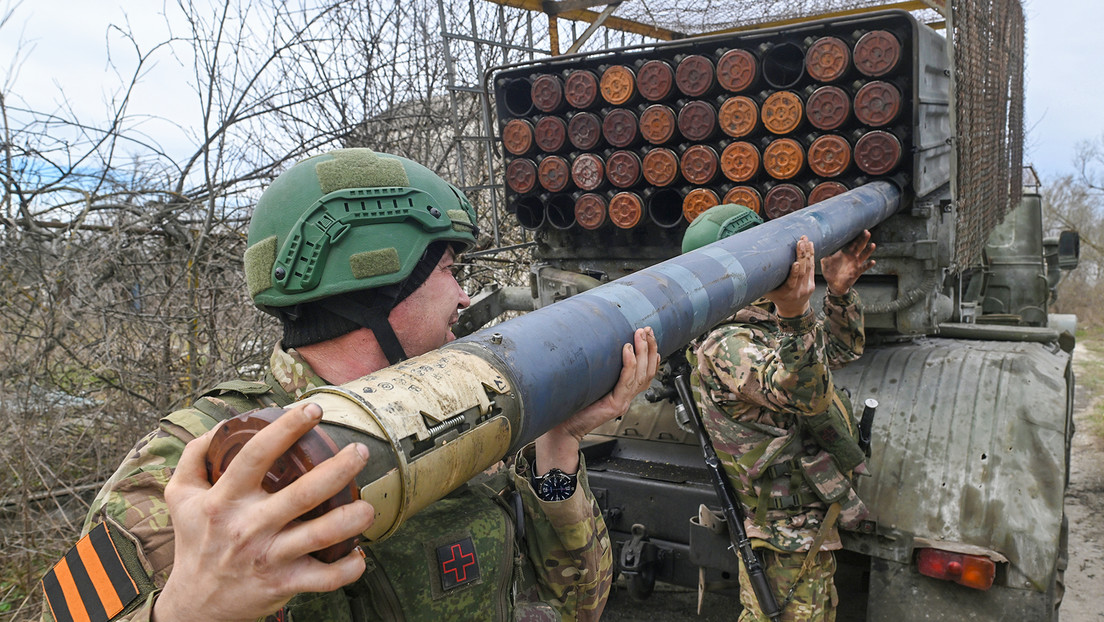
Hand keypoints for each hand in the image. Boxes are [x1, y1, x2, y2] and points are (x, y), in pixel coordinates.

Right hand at [155, 403, 374, 621]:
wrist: (193, 603)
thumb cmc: (195, 542)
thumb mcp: (180, 497)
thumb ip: (195, 457)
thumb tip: (220, 426)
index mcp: (225, 499)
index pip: (256, 455)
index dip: (286, 429)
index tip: (313, 410)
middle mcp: (249, 526)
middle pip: (302, 493)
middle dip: (339, 470)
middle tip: (359, 452)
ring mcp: (268, 557)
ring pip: (320, 536)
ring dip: (351, 519)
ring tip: (368, 506)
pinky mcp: (283, 584)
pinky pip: (324, 579)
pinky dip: (348, 569)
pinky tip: (358, 553)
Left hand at [535, 327, 659, 474]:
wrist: (563, 429)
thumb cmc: (573, 406)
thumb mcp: (591, 383)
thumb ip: (599, 370)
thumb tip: (597, 346)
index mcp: (623, 393)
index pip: (646, 373)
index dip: (651, 354)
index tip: (649, 336)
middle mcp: (626, 397)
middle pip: (648, 371)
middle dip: (650, 348)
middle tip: (648, 330)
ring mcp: (622, 402)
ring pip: (641, 375)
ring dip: (642, 352)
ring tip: (641, 335)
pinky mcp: (614, 405)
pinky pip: (626, 382)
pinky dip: (629, 364)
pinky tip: (627, 350)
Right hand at [765, 236, 815, 317]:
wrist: (793, 308)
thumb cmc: (777, 297)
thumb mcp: (768, 292)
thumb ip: (761, 282)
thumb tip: (746, 268)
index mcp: (785, 293)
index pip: (791, 283)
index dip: (794, 273)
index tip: (795, 263)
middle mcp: (797, 291)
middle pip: (802, 272)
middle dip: (802, 256)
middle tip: (800, 242)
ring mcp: (806, 287)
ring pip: (808, 268)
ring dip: (807, 252)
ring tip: (805, 240)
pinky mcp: (812, 283)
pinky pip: (812, 267)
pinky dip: (812, 255)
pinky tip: (810, 245)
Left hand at [821, 230, 875, 295]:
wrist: (834, 284)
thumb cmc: (830, 271)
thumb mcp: (825, 261)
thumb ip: (824, 253)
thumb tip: (819, 244)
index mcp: (844, 252)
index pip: (851, 242)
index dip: (854, 236)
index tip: (857, 229)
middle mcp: (852, 256)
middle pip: (859, 246)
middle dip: (863, 239)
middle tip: (866, 232)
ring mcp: (856, 264)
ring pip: (864, 255)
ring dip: (868, 250)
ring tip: (872, 245)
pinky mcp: (857, 272)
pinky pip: (864, 267)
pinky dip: (868, 265)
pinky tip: (873, 261)